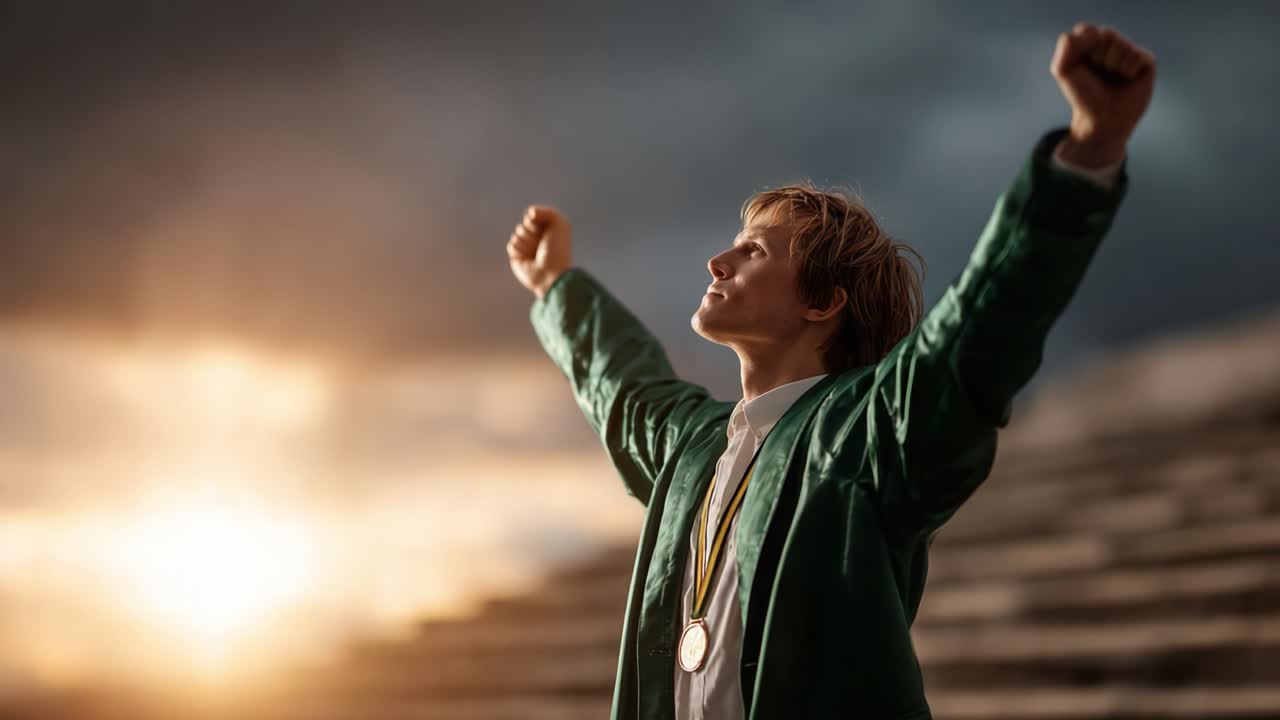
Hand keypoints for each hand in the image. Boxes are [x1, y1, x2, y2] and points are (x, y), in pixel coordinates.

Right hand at [507, 205, 572, 298]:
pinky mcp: (517, 256)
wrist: (550, 273)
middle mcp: (537, 237)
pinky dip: (520, 251)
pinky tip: (528, 260)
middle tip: (542, 246)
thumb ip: (545, 211)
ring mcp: (526, 246)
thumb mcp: (559, 224)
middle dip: (531, 235)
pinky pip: (511, 245)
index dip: (536, 223)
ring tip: (536, 255)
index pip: (531, 216)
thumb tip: (529, 213)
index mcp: (547, 228)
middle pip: (523, 226)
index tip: (547, 233)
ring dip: (527, 244)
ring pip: (516, 235)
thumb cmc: (557, 250)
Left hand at [1050, 23, 1155, 166]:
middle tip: (1099, 73)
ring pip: (1122, 43)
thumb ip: (1066, 48)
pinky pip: (1138, 54)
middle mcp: (1111, 44)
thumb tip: (1092, 32)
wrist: (1103, 120)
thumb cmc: (1083, 96)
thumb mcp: (1064, 71)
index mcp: (1090, 43)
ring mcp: (1130, 51)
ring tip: (1112, 76)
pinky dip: (1128, 69)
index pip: (1086, 30)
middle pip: (1106, 33)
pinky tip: (1127, 79)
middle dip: (1098, 57)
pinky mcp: (1146, 61)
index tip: (1080, 65)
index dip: (1082, 48)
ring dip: (1113, 64)